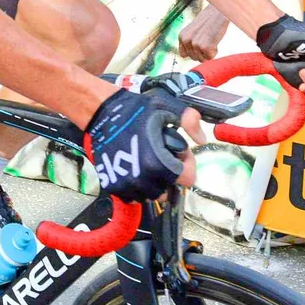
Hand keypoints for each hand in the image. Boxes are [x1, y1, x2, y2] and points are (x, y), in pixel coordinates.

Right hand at [86, 89, 204, 199]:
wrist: (102, 113)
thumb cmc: (134, 110)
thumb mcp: (166, 108)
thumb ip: (190, 121)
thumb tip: (202, 140)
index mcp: (159, 164)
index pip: (187, 180)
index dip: (187, 164)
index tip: (178, 152)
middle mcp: (142, 180)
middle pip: (169, 189)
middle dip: (170, 175)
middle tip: (162, 155)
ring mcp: (126, 185)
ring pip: (151, 195)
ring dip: (154, 182)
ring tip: (147, 160)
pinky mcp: (113, 186)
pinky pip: (133, 196)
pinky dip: (137, 185)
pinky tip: (135, 167)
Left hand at [178, 5, 229, 61]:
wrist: (218, 13)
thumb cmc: (207, 21)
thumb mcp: (192, 31)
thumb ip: (187, 42)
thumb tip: (184, 56)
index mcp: (181, 36)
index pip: (184, 55)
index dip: (193, 52)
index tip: (200, 45)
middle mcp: (186, 40)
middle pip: (194, 58)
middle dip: (202, 52)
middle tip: (207, 39)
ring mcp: (195, 44)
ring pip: (202, 59)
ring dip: (208, 52)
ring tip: (210, 39)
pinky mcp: (205, 47)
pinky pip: (210, 57)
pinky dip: (215, 52)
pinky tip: (214, 41)